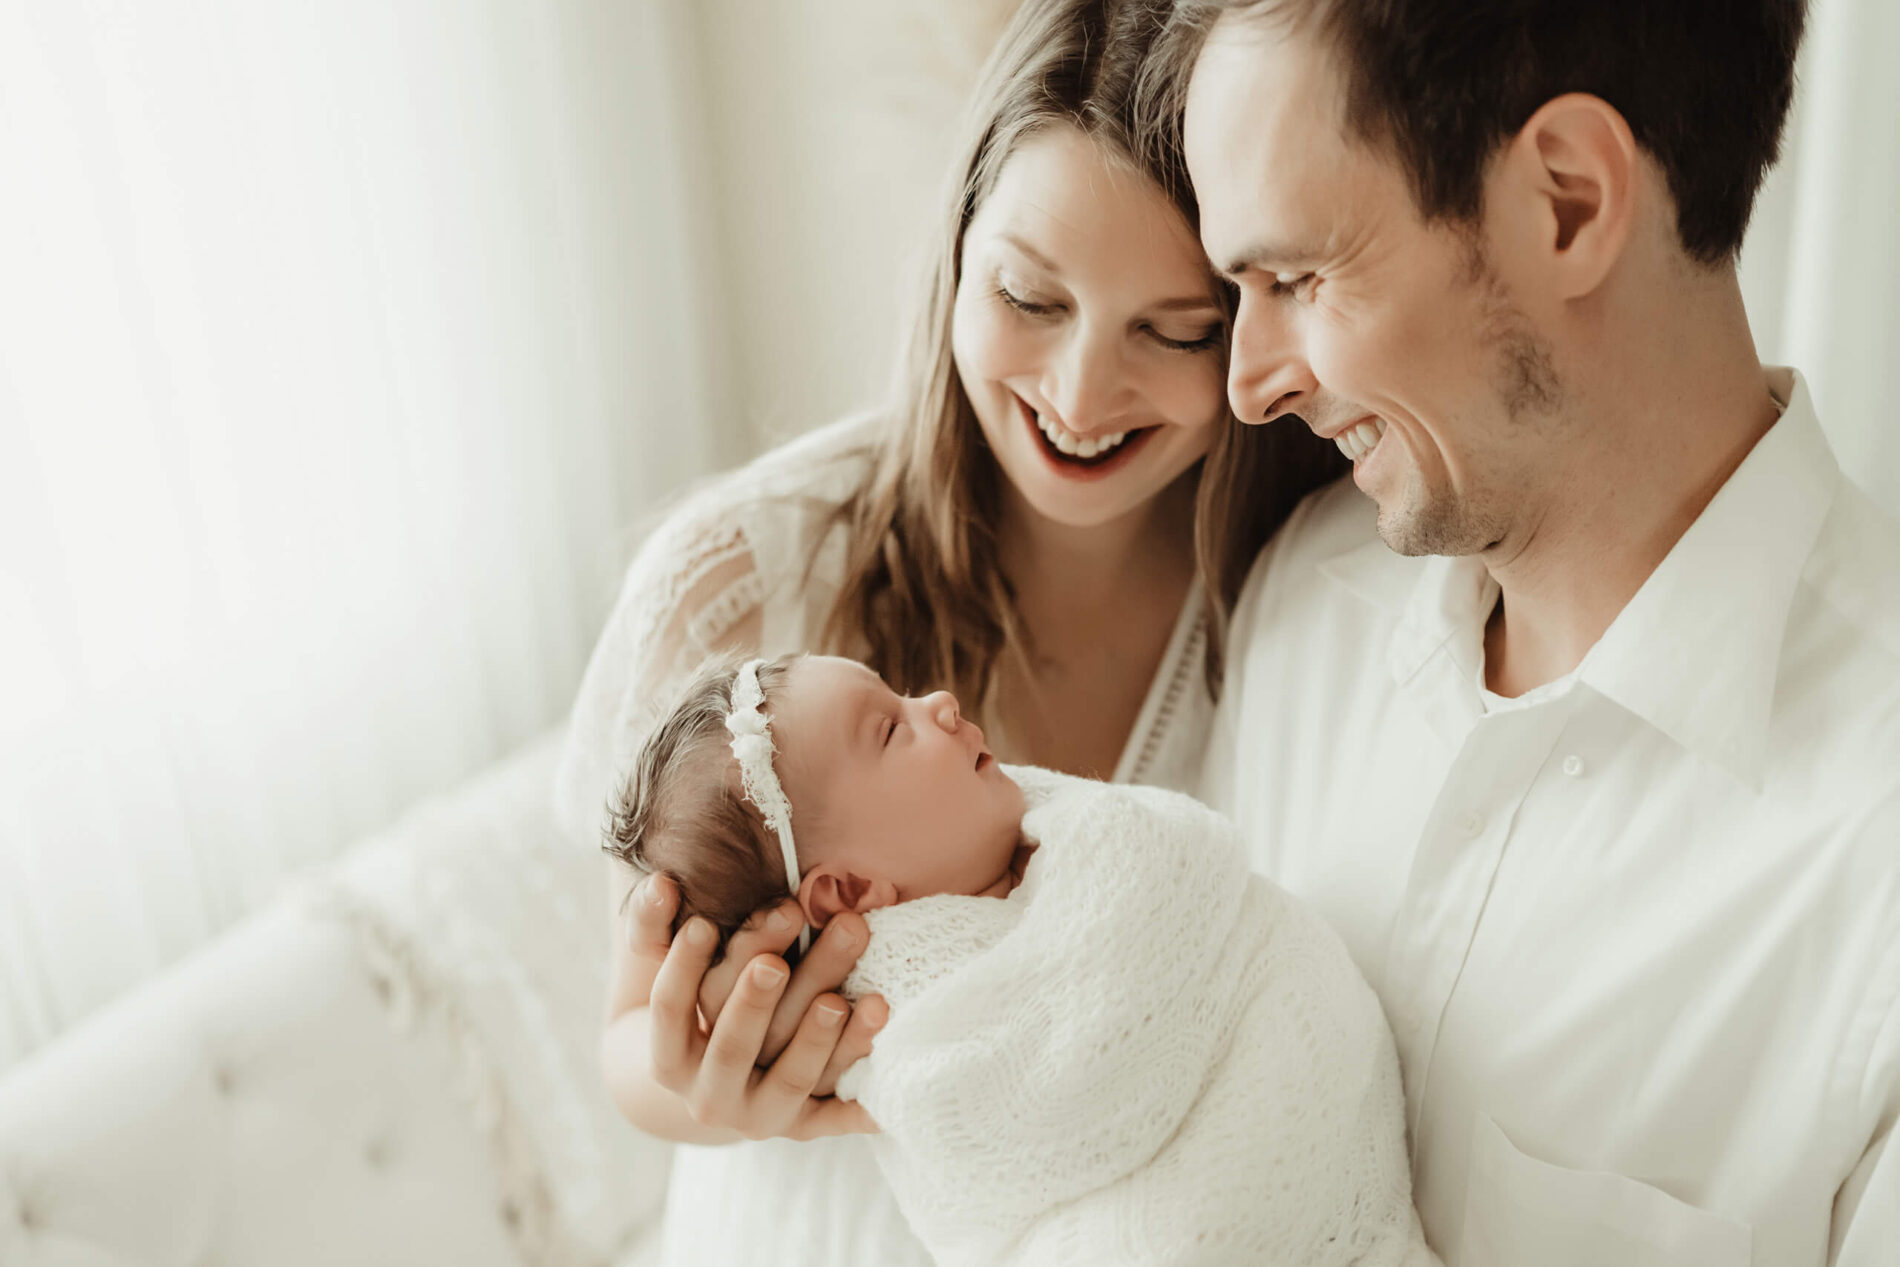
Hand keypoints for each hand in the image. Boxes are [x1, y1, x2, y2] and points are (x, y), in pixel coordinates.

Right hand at [631, 876, 883, 1137]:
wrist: (723, 1081)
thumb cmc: (702, 1003)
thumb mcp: (673, 966)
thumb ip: (655, 923)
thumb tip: (658, 883)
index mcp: (670, 1056)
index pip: (670, 1010)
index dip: (682, 969)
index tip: (701, 924)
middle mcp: (709, 1094)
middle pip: (735, 1044)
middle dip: (754, 1001)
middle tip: (776, 962)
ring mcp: (759, 1115)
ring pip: (790, 1079)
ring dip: (817, 1040)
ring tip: (841, 1000)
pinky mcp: (805, 1126)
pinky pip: (838, 1110)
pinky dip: (862, 1102)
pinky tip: (884, 1076)